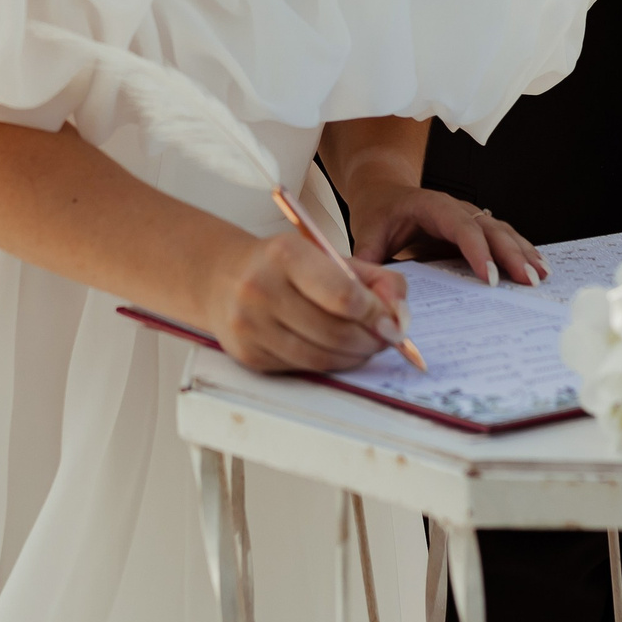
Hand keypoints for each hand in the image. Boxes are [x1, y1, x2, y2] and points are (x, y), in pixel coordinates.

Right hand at [207, 228, 409, 374]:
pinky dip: (328, 363)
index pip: (343, 295)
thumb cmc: (282, 266)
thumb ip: (372, 278)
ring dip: (354, 356)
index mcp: (285, 254)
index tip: (394, 323)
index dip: (377, 315)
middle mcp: (262, 288)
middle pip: (335, 331)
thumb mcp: (326, 255)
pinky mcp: (248, 354)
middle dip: (371, 340)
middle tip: (386, 338)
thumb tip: (399, 313)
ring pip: (320, 356)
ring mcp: (251, 325)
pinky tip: (336, 350)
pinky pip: (302, 367)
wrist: (223, 277)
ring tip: (366, 345)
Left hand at [345, 186, 545, 284]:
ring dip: (523, 252)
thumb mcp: (367, 232)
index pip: (460, 226)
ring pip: (503, 231)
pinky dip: (522, 250)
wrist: (386, 194)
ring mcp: (470, 216)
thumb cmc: (379, 213)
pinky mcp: (477, 228)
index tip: (489, 277)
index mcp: (432, 206)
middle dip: (511, 254)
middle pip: (490, 228)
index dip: (477, 250)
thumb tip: (371, 288)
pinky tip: (539, 266)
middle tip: (529, 280)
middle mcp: (457, 208)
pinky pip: (503, 237)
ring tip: (541, 275)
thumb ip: (368, 257)